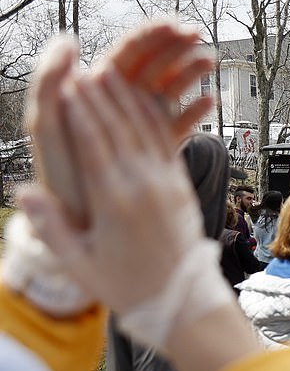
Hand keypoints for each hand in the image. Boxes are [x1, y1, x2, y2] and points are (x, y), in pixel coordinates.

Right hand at [19, 62, 205, 314]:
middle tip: (84, 69)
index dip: (79, 112)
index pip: (94, 145)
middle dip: (101, 97)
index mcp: (115, 202)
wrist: (185, 301)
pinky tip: (145, 102)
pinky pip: (168, 143)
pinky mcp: (182, 187)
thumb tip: (23, 192)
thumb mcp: (81, 264)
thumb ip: (52, 227)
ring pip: (146, 131)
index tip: (66, 85)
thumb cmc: (129, 287)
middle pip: (119, 129)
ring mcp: (167, 184)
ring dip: (128, 100)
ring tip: (111, 74)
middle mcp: (144, 186)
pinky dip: (155, 119)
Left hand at [25, 22, 212, 228]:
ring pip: (168, 88)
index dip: (150, 35)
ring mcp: (137, 124)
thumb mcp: (47, 124)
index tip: (172, 24)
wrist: (79, 221)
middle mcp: (117, 103)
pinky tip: (210, 101)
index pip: (125, 52)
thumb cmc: (59, 175)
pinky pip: (178, 122)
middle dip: (174, 45)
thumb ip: (50, 80)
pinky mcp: (152, 147)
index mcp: (95, 91)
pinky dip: (194, 110)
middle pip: (151, 64)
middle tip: (197, 34)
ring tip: (209, 60)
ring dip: (189, 71)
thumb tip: (67, 40)